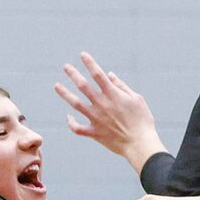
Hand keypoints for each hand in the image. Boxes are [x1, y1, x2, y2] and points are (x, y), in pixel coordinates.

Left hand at [55, 53, 167, 169]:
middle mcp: (102, 104)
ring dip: (65, 94)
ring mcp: (96, 119)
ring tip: (57, 86)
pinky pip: (77, 128)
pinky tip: (69, 116)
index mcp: (113, 95)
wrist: (140, 144)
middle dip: (73, 74)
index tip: (82, 55)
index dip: (89, 63)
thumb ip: (121, 86)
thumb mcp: (136, 99)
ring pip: (75, 104)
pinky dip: (71, 122)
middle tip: (66, 67)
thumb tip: (109, 75)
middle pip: (83, 86)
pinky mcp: (94, 132)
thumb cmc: (142, 121)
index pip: (98, 74)